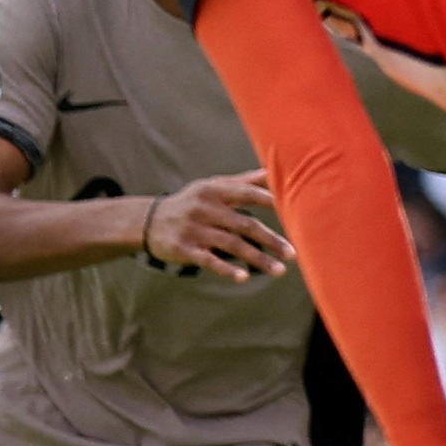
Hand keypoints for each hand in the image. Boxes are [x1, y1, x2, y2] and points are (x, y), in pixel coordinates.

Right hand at [143, 173, 292, 281]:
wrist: (148, 221)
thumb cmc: (194, 202)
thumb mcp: (214, 187)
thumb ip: (246, 182)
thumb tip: (276, 168)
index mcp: (215, 190)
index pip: (248, 193)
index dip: (272, 200)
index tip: (296, 211)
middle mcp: (204, 208)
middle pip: (245, 224)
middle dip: (271, 240)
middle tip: (294, 254)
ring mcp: (193, 229)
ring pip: (231, 245)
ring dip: (258, 258)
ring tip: (280, 270)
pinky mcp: (183, 249)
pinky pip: (209, 260)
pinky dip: (227, 269)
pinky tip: (244, 277)